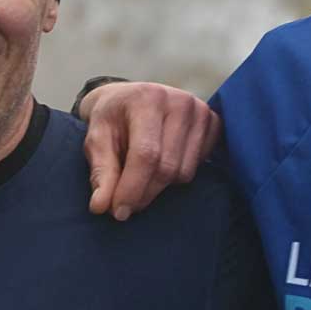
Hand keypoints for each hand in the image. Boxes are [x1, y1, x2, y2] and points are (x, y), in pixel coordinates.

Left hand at [80, 81, 218, 220]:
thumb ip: (101, 171)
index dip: (132, 188)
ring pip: (183, 172)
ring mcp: (201, 112)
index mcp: (147, 99)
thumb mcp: (96, 140)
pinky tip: (161, 164)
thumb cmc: (111, 118)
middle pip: (167, 167)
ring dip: (159, 186)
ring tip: (140, 177)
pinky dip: (177, 176)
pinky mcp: (214, 123)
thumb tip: (101, 206)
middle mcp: (180, 102)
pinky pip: (198, 168)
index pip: (146, 154)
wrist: (130, 98)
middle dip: (144, 193)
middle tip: (125, 203)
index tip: (118, 211)